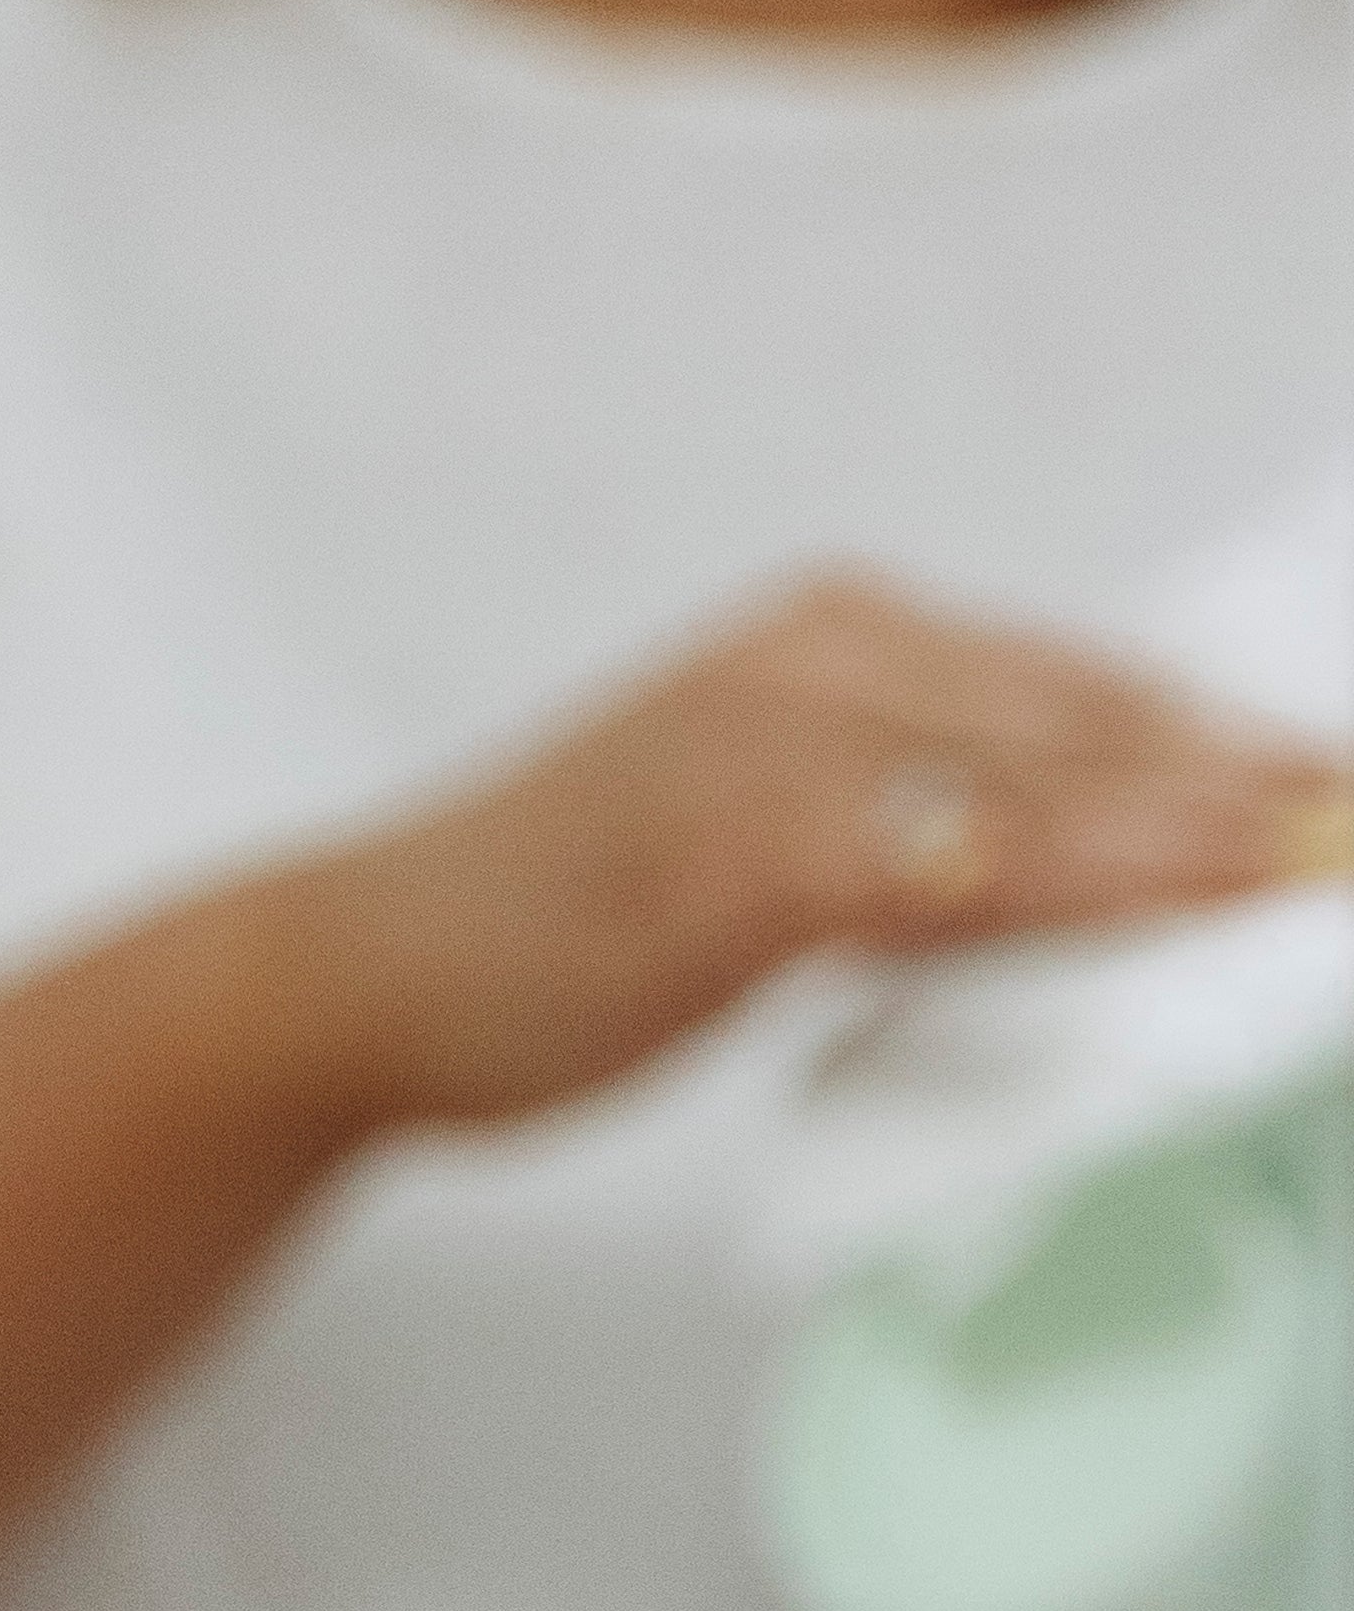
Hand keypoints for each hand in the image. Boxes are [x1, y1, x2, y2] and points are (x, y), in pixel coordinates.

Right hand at [318, 566, 1345, 1139]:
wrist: (355, 971)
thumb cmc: (536, 924)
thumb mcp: (740, 839)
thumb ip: (889, 832)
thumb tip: (1032, 876)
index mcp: (822, 639)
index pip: (1071, 684)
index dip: (1222, 739)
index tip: (1331, 788)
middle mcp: (815, 661)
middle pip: (1091, 718)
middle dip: (1251, 777)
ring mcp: (780, 750)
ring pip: (1051, 783)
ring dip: (1214, 829)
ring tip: (1331, 852)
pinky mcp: (749, 857)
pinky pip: (971, 867)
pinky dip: (1107, 879)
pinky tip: (1204, 894)